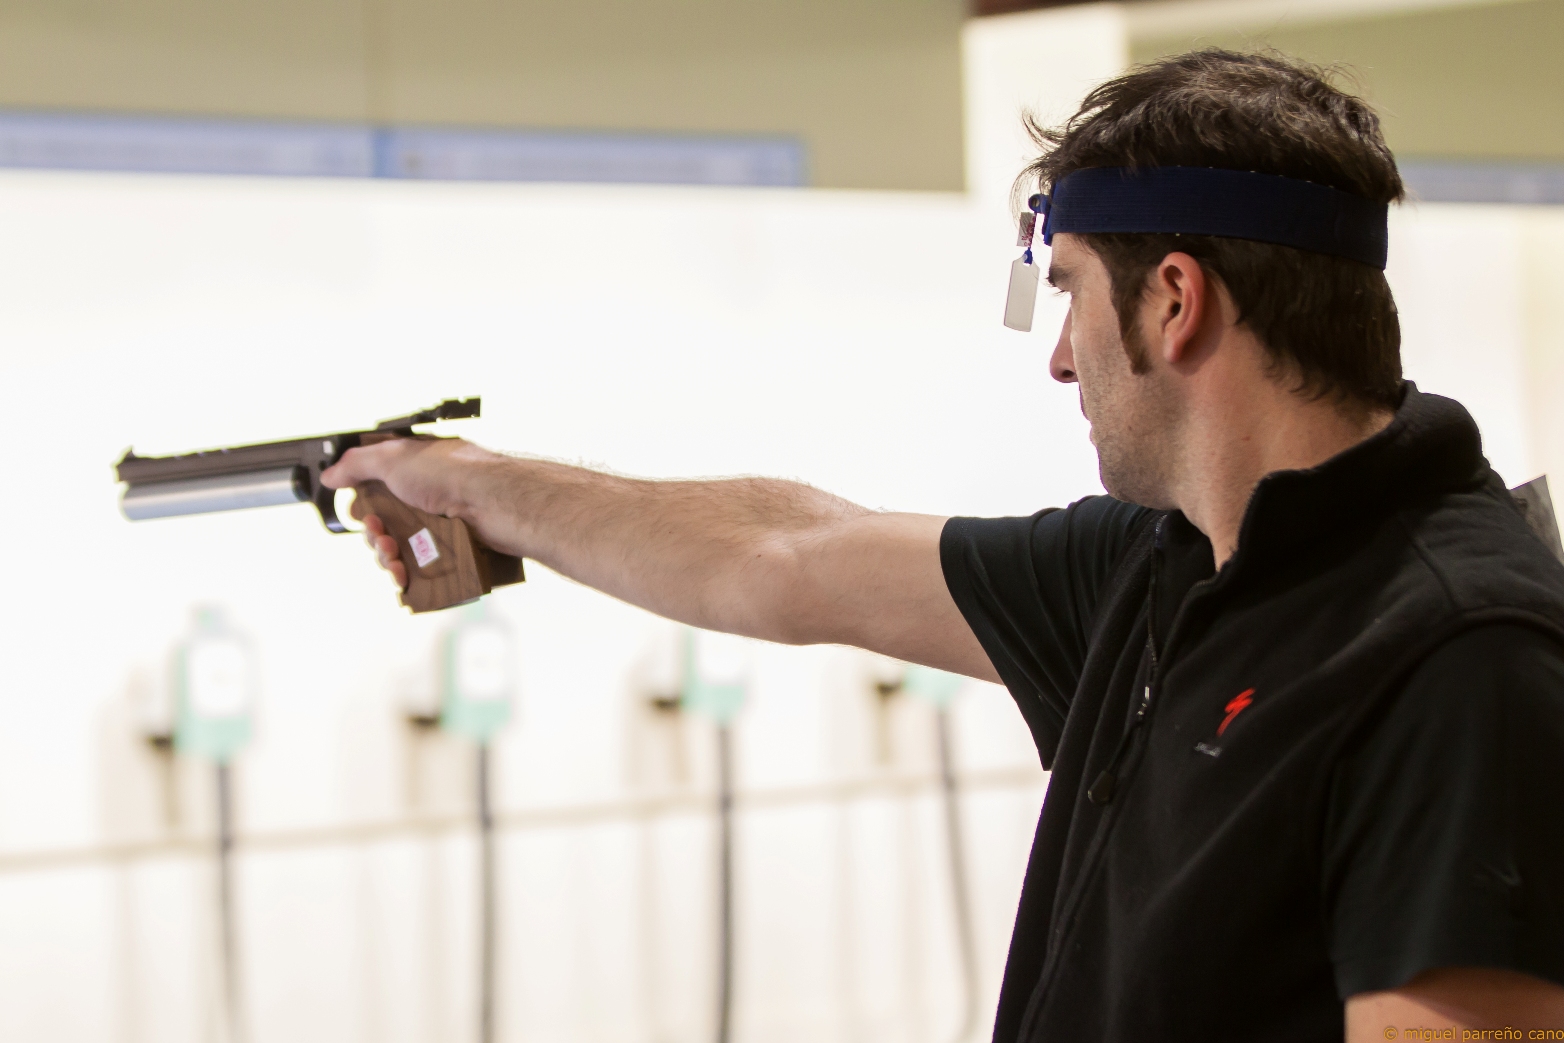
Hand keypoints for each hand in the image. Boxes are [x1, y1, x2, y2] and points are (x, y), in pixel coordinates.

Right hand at [321, 436, 499, 589]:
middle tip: (380, 536)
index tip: (361, 515)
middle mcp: (426, 498)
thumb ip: (357, 464)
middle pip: (384, 526)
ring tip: (392, 557)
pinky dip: (405, 573)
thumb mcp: (395, 457)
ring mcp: (439, 526)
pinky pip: (419, 568)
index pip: (377, 494)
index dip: (364, 508)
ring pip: (399, 550)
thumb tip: (330, 474)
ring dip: (385, 556)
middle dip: (373, 536)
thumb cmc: (452, 473)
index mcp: (414, 473)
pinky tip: (402, 575)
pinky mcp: (451, 550)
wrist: (494, 503)